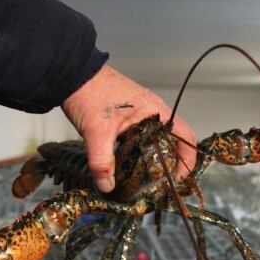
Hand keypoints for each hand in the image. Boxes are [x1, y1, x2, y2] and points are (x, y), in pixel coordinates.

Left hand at [61, 64, 196, 192]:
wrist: (72, 72)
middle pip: (174, 141)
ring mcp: (141, 111)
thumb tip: (107, 187)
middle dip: (171, 163)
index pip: (186, 137)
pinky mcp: (129, 113)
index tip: (177, 181)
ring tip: (146, 177)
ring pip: (158, 138)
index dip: (187, 161)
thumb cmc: (90, 95)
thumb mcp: (96, 133)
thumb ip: (102, 163)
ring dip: (156, 157)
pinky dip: (142, 149)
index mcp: (156, 112)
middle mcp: (154, 111)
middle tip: (161, 184)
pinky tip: (130, 162)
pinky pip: (144, 134)